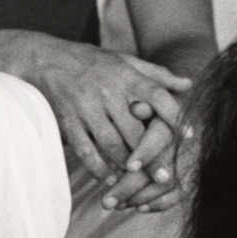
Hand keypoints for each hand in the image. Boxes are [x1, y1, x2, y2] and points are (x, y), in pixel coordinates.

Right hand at [26, 39, 191, 181]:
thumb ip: (157, 74)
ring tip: (138, 180)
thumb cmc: (93, 61)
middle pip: (136, 130)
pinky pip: (86, 150)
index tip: (190, 137)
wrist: (46, 58)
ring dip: (126, 166)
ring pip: (112, 145)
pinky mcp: (67, 120)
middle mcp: (109, 92)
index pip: (157, 96)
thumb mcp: (125, 60)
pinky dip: (99, 168)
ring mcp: (87, 107)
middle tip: (166, 177)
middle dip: (152, 156)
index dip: (175, 117)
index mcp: (127, 76)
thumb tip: (189, 84)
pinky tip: (109, 179)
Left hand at [103, 113, 199, 212]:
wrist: (169, 110)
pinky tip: (140, 208)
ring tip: (116, 205)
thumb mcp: (144, 100)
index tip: (128, 167)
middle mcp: (185, 143)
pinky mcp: (192, 174)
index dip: (146, 152)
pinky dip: (161, 203)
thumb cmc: (147, 104)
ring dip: (141, 198)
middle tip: (106, 201)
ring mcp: (190, 160)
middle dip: (131, 186)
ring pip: (169, 186)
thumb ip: (141, 107)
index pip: (161, 139)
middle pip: (161, 169)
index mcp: (172, 122)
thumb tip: (138, 107)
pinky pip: (180, 194)